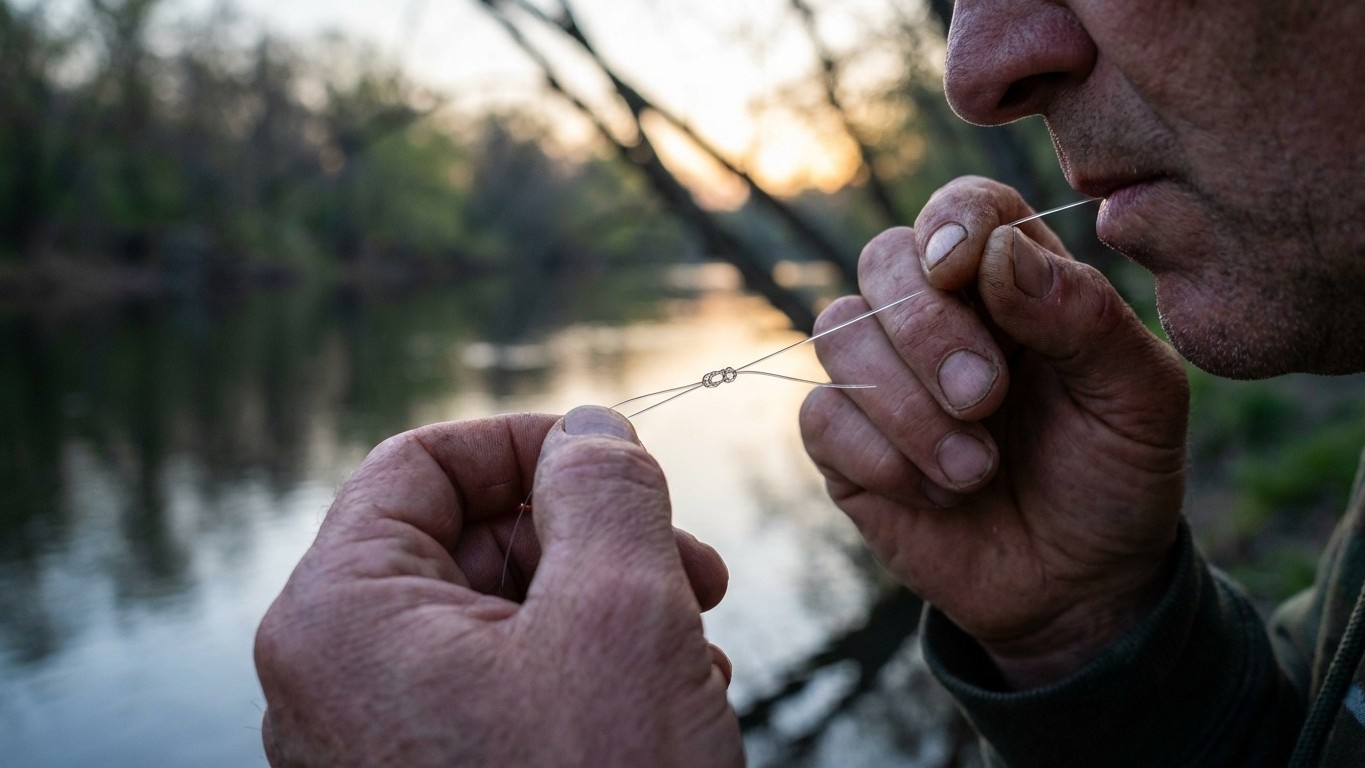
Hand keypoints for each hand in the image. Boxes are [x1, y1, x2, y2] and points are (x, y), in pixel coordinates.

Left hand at [255, 406, 742, 766]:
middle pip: (466, 540)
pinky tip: (667, 699)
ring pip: (500, 615)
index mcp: (342, 615)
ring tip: (693, 645)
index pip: (417, 464)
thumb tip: (589, 430)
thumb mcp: (618, 613)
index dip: (528, 443)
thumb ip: (603, 491)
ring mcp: (380, 741)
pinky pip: (504, 688)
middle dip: (591, 538)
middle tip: (691, 566)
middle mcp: (338, 677)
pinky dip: (589, 672)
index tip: (620, 460)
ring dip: (609, 607)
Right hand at [800, 177, 1188, 686]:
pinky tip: (940, 495)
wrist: (1079, 588)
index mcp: (1015, 281)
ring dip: (906, 406)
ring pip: (838, 332)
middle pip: (882, 260)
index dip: (952, 226)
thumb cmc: (1116, 476)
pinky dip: (881, 458)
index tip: (962, 272)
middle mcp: (940, 316)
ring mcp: (884, 377)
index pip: (962, 208)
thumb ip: (1082, 314)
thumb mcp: (1139, 397)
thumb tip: (996, 253)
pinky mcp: (846, 443)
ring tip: (977, 471)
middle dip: (926, 329)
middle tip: (986, 398)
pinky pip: (822, 416)